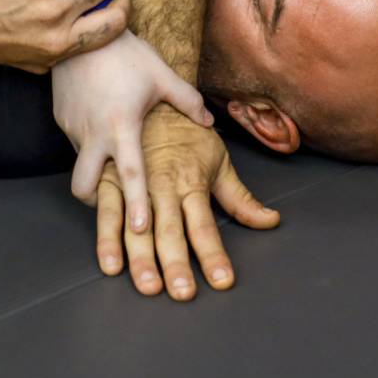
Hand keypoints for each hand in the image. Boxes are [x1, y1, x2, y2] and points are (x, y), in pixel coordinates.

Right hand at [52, 31, 211, 231]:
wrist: (83, 28)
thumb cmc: (126, 52)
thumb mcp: (161, 75)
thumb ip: (187, 101)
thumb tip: (208, 122)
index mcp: (122, 125)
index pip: (130, 174)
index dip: (138, 203)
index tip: (143, 228)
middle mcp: (94, 133)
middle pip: (85, 186)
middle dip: (94, 205)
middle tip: (111, 211)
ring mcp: (73, 127)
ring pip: (79, 163)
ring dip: (93, 172)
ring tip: (109, 167)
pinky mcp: (60, 117)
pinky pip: (74, 141)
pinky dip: (85, 145)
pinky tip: (98, 129)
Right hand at [95, 108, 278, 299]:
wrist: (144, 85)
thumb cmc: (184, 127)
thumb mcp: (218, 158)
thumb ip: (240, 196)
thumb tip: (272, 221)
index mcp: (189, 180)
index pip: (203, 225)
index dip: (213, 255)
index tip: (222, 281)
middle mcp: (161, 184)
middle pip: (169, 231)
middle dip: (176, 264)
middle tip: (182, 292)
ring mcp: (133, 182)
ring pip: (134, 227)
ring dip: (140, 258)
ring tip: (147, 286)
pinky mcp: (109, 178)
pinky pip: (105, 211)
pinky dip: (105, 237)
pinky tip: (109, 263)